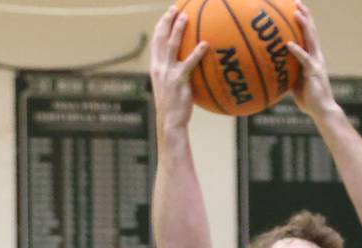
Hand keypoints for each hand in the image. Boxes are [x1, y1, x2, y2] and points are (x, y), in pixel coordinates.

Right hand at [148, 6, 207, 131]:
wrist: (170, 122)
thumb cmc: (173, 108)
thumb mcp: (170, 88)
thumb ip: (175, 75)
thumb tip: (188, 67)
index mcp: (156, 67)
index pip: (155, 41)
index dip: (161, 26)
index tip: (167, 15)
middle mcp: (159, 67)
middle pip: (160, 37)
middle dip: (166, 21)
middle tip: (175, 8)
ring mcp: (168, 73)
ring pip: (171, 45)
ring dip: (178, 29)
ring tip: (186, 17)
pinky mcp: (179, 80)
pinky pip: (189, 63)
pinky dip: (197, 52)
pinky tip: (205, 44)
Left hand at [286, 3, 334, 119]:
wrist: (323, 111)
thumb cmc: (310, 100)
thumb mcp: (296, 83)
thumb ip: (288, 73)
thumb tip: (274, 70)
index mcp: (313, 58)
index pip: (309, 35)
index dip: (304, 21)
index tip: (297, 8)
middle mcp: (317, 57)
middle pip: (311, 31)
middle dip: (305, 15)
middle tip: (298, 2)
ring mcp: (316, 63)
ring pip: (310, 40)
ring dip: (303, 25)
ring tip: (296, 13)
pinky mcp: (313, 72)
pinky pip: (304, 59)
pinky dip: (296, 51)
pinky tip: (288, 44)